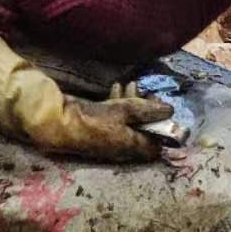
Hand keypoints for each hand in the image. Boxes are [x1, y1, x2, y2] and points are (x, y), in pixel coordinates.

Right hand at [25, 86, 174, 161]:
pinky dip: (117, 102)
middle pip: (141, 129)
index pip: (155, 147)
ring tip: (132, 84)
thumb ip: (149, 110)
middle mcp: (121, 146)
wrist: (59, 122)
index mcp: (131, 147)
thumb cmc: (95, 119)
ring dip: (132, 102)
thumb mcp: (126, 110)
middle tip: (149, 93)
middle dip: (147, 110)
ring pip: (126, 120)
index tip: (164, 111)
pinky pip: (113, 116)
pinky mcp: (96, 126)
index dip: (163, 130)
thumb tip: (170, 111)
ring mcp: (109, 137)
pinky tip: (116, 87)